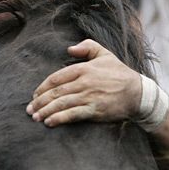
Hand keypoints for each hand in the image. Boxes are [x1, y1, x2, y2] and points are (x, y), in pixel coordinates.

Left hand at [26, 39, 141, 126]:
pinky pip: (72, 114)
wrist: (139, 93)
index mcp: (83, 69)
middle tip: (29, 110)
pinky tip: (49, 122)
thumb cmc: (119, 73)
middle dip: (39, 102)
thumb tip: (69, 49)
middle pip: (55, 93)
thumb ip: (87, 47)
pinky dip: (59, 118)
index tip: (34, 96)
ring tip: (35, 117)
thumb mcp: (105, 54)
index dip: (42, 88)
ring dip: (45, 111)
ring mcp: (89, 96)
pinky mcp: (95, 110)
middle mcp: (84, 82)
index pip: (56, 78)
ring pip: (61, 104)